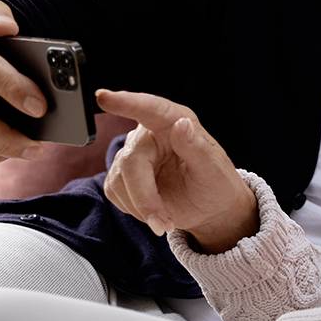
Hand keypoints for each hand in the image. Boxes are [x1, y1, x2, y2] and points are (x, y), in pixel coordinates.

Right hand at [96, 90, 257, 251]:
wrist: (209, 208)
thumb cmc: (216, 184)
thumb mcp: (214, 170)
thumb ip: (196, 147)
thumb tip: (181, 125)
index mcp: (175, 121)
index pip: (149, 108)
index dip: (126, 102)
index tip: (104, 97)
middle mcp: (150, 133)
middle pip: (131, 162)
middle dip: (145, 198)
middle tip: (163, 223)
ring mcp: (133, 153)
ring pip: (120, 180)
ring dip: (142, 207)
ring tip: (166, 218)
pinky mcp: (121, 175)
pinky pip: (114, 191)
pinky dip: (134, 208)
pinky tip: (153, 210)